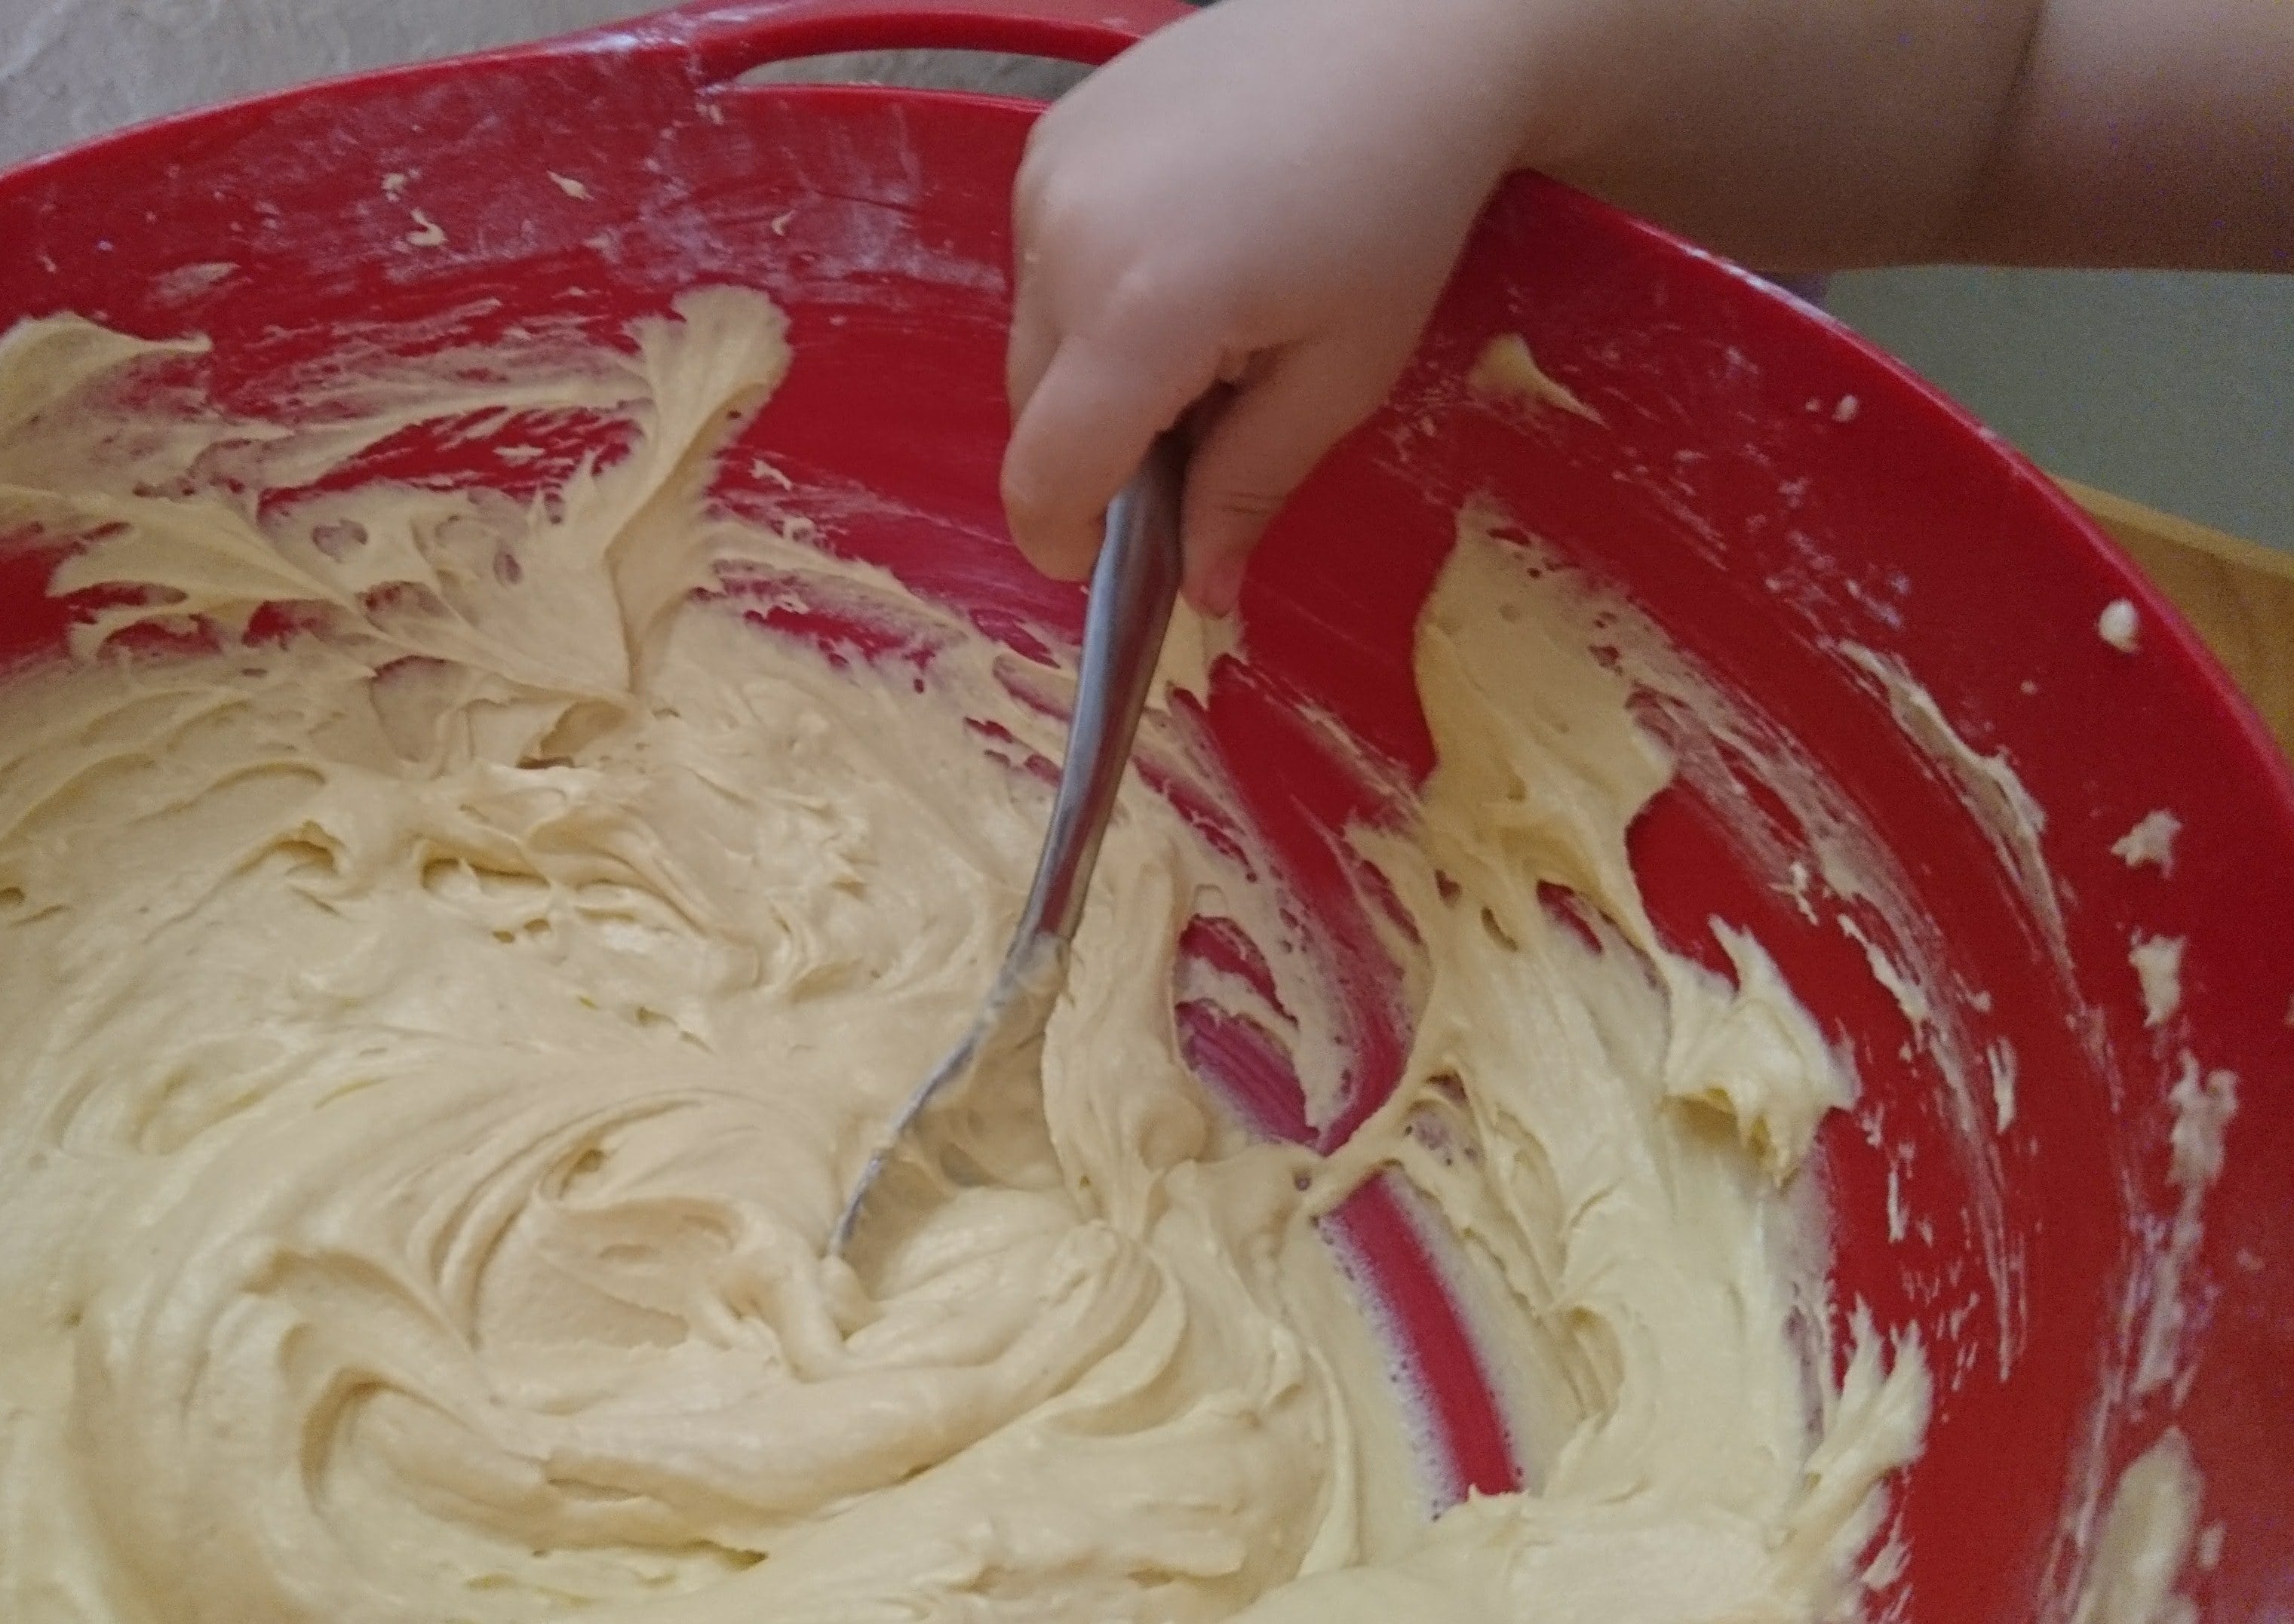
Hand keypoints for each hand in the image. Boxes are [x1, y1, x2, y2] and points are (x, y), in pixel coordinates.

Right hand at [1000, 0, 1537, 614]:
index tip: (1109, 564)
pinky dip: (1092, 297)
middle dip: (1098, 451)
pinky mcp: (1049, 138)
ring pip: (1031, 340)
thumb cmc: (1398, 204)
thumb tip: (1206, 596)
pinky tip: (1185, 260)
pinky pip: (1041, 265)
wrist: (1405, 35)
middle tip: (1204, 433)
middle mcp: (1065, 238)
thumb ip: (1251, 487)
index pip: (1047, 473)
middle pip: (1032, 410)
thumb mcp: (1344, 374)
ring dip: (1095, 372)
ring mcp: (1045, 177)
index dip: (1066, 541)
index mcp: (1141, 310)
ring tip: (1210, 330)